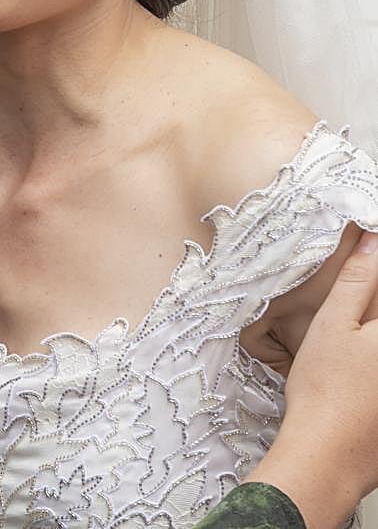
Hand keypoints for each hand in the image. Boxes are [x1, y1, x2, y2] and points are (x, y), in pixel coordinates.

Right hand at [246, 231, 377, 528]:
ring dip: (366, 342)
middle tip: (347, 331)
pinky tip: (358, 378)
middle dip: (369, 312)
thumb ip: (356, 280)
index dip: (371, 280)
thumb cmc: (324, 389)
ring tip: (344, 357)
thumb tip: (372, 239)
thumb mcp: (332, 323)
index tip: (359, 286)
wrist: (326, 457)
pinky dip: (370, 371)